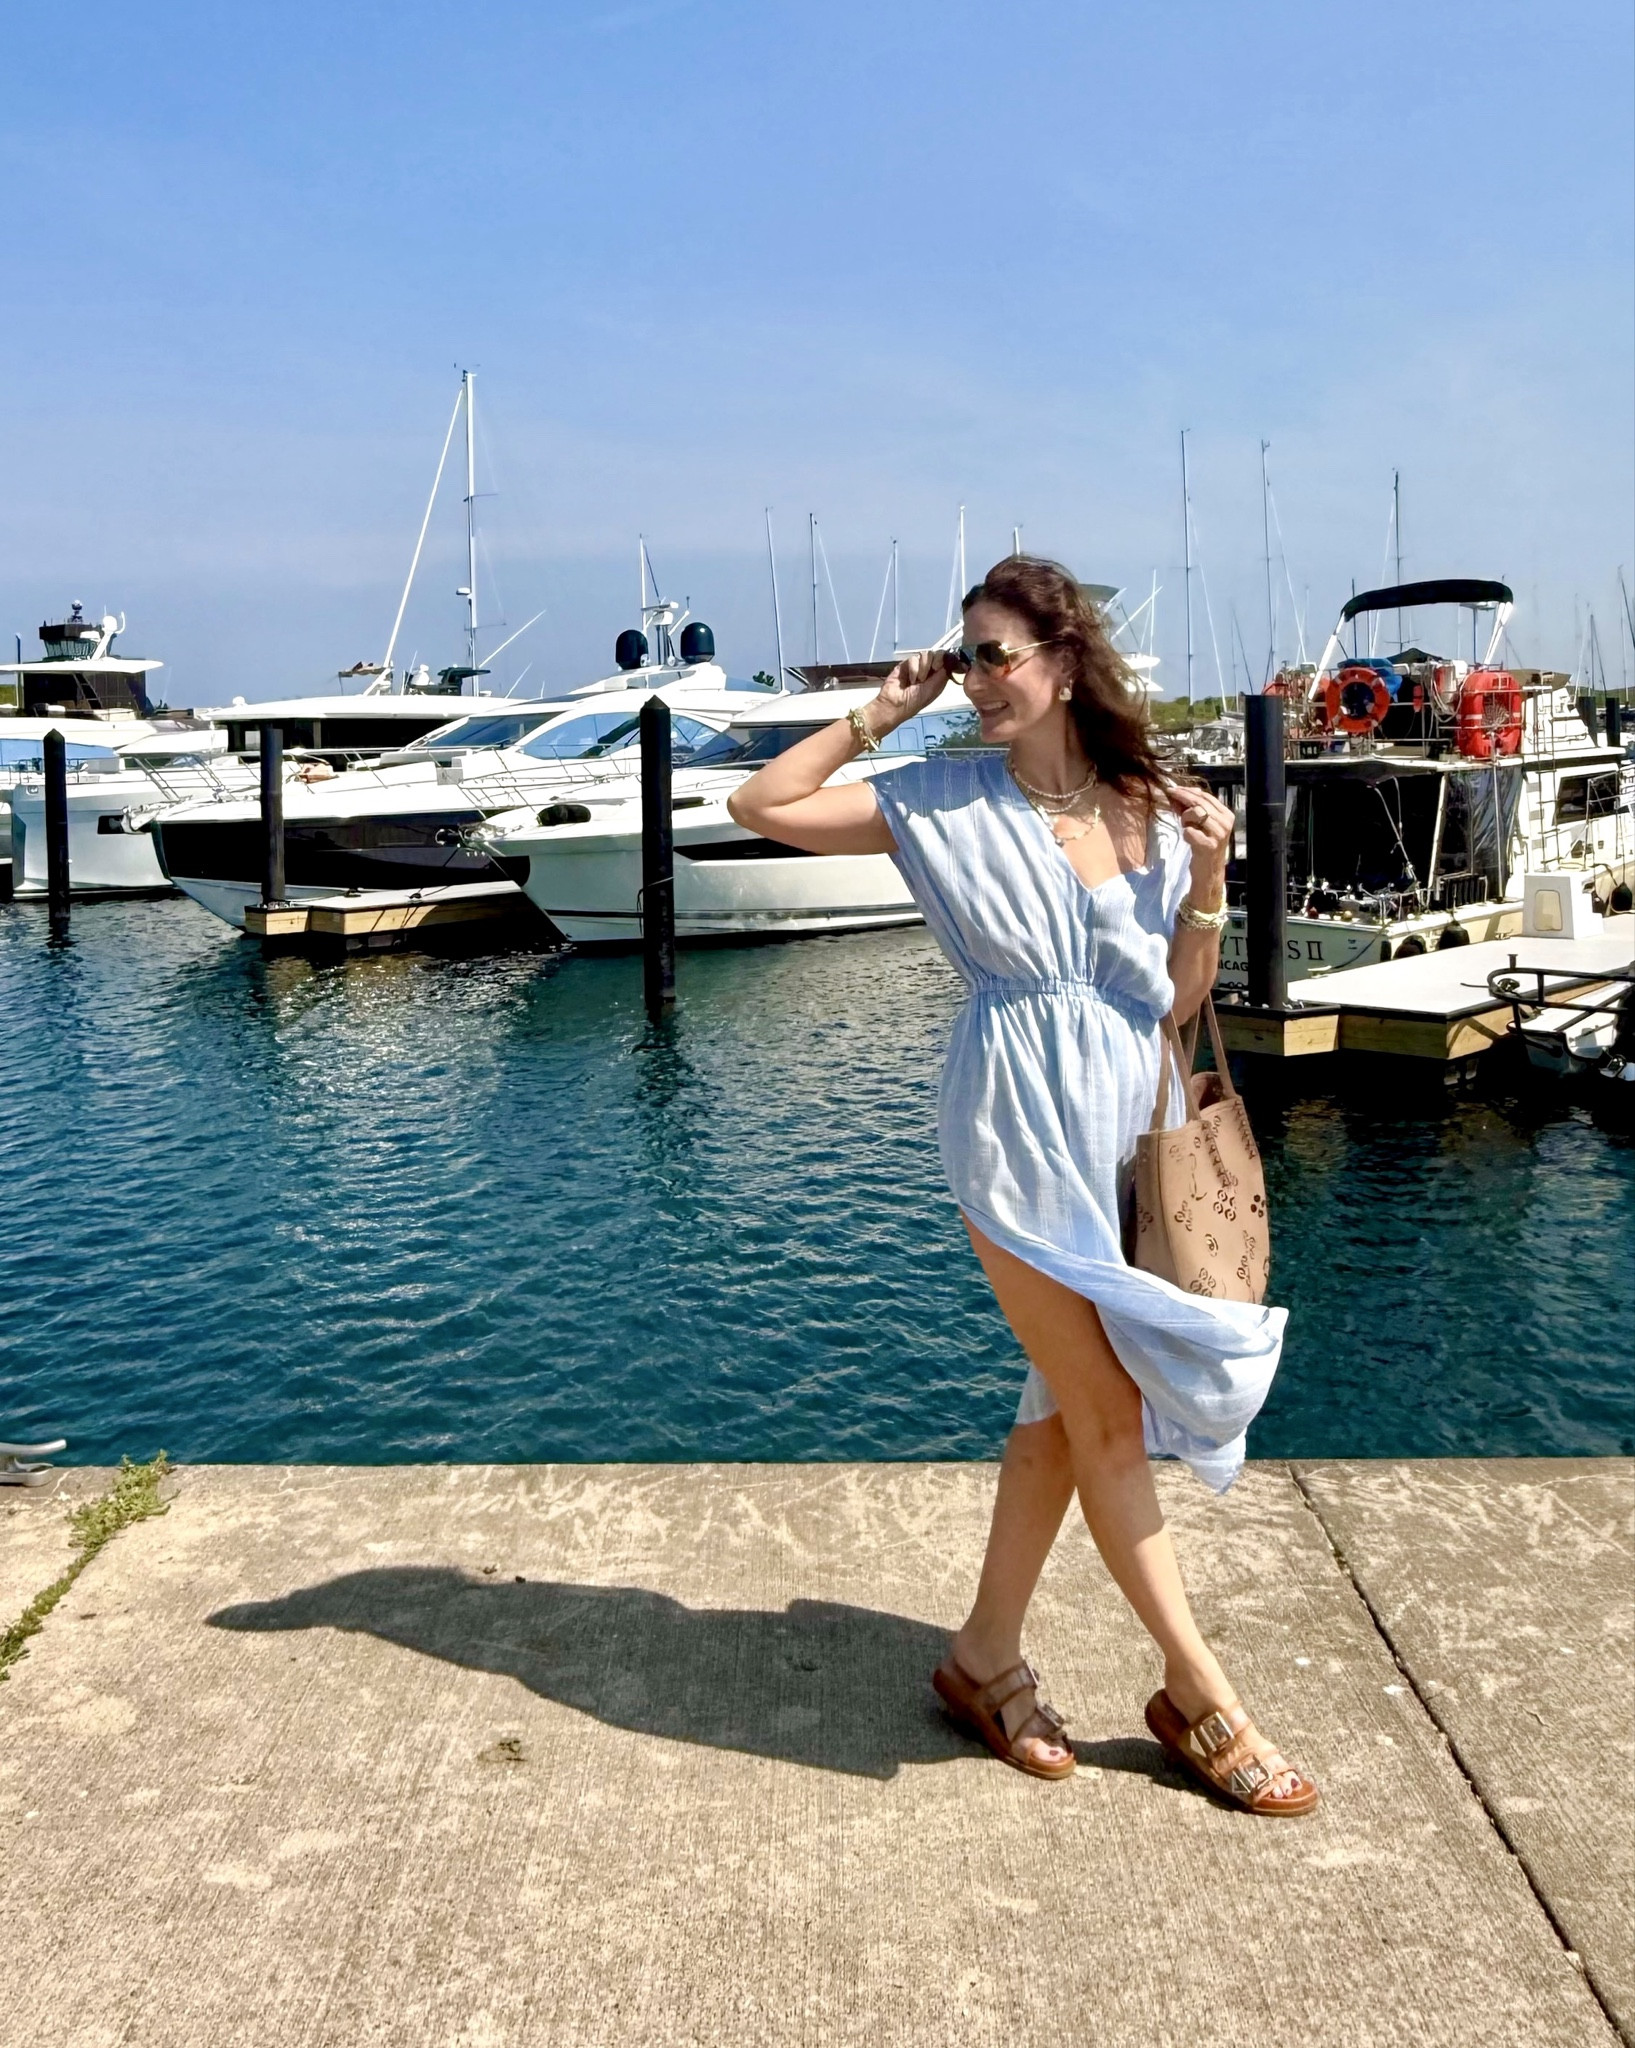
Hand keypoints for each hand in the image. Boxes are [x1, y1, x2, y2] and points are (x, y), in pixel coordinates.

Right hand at [872, 648, 953, 727]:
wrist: (895, 704)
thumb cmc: (913, 703)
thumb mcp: (933, 690)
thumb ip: (942, 675)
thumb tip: (948, 660)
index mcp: (938, 678)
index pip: (946, 661)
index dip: (944, 659)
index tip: (939, 666)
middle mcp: (928, 672)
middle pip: (936, 654)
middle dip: (933, 663)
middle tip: (928, 673)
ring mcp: (917, 667)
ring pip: (925, 655)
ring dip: (922, 668)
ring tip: (918, 680)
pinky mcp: (906, 665)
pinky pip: (913, 658)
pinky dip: (913, 669)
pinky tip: (910, 679)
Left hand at [1169, 784, 1232, 898]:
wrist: (1209, 871)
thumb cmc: (1204, 846)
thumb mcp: (1200, 824)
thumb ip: (1191, 809)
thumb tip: (1178, 793)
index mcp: (1226, 815)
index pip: (1206, 796)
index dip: (1188, 791)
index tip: (1174, 788)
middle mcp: (1225, 822)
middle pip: (1200, 802)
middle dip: (1182, 797)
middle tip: (1170, 794)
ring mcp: (1219, 834)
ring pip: (1196, 813)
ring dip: (1185, 818)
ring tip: (1187, 827)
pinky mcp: (1209, 846)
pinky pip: (1190, 831)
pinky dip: (1186, 834)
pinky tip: (1190, 839)